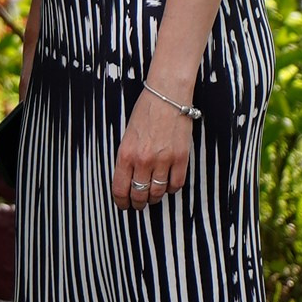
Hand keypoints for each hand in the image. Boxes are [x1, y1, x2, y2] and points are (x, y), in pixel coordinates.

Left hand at [112, 88, 194, 209]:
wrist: (167, 96)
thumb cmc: (145, 112)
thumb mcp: (127, 135)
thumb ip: (127, 158)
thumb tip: (128, 179)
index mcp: (125, 154)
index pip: (121, 188)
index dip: (122, 202)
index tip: (124, 205)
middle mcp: (143, 160)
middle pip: (139, 194)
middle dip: (138, 203)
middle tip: (138, 204)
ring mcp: (164, 160)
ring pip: (158, 192)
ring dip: (154, 197)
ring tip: (153, 196)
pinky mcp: (181, 158)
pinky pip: (176, 184)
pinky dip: (171, 188)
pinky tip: (167, 184)